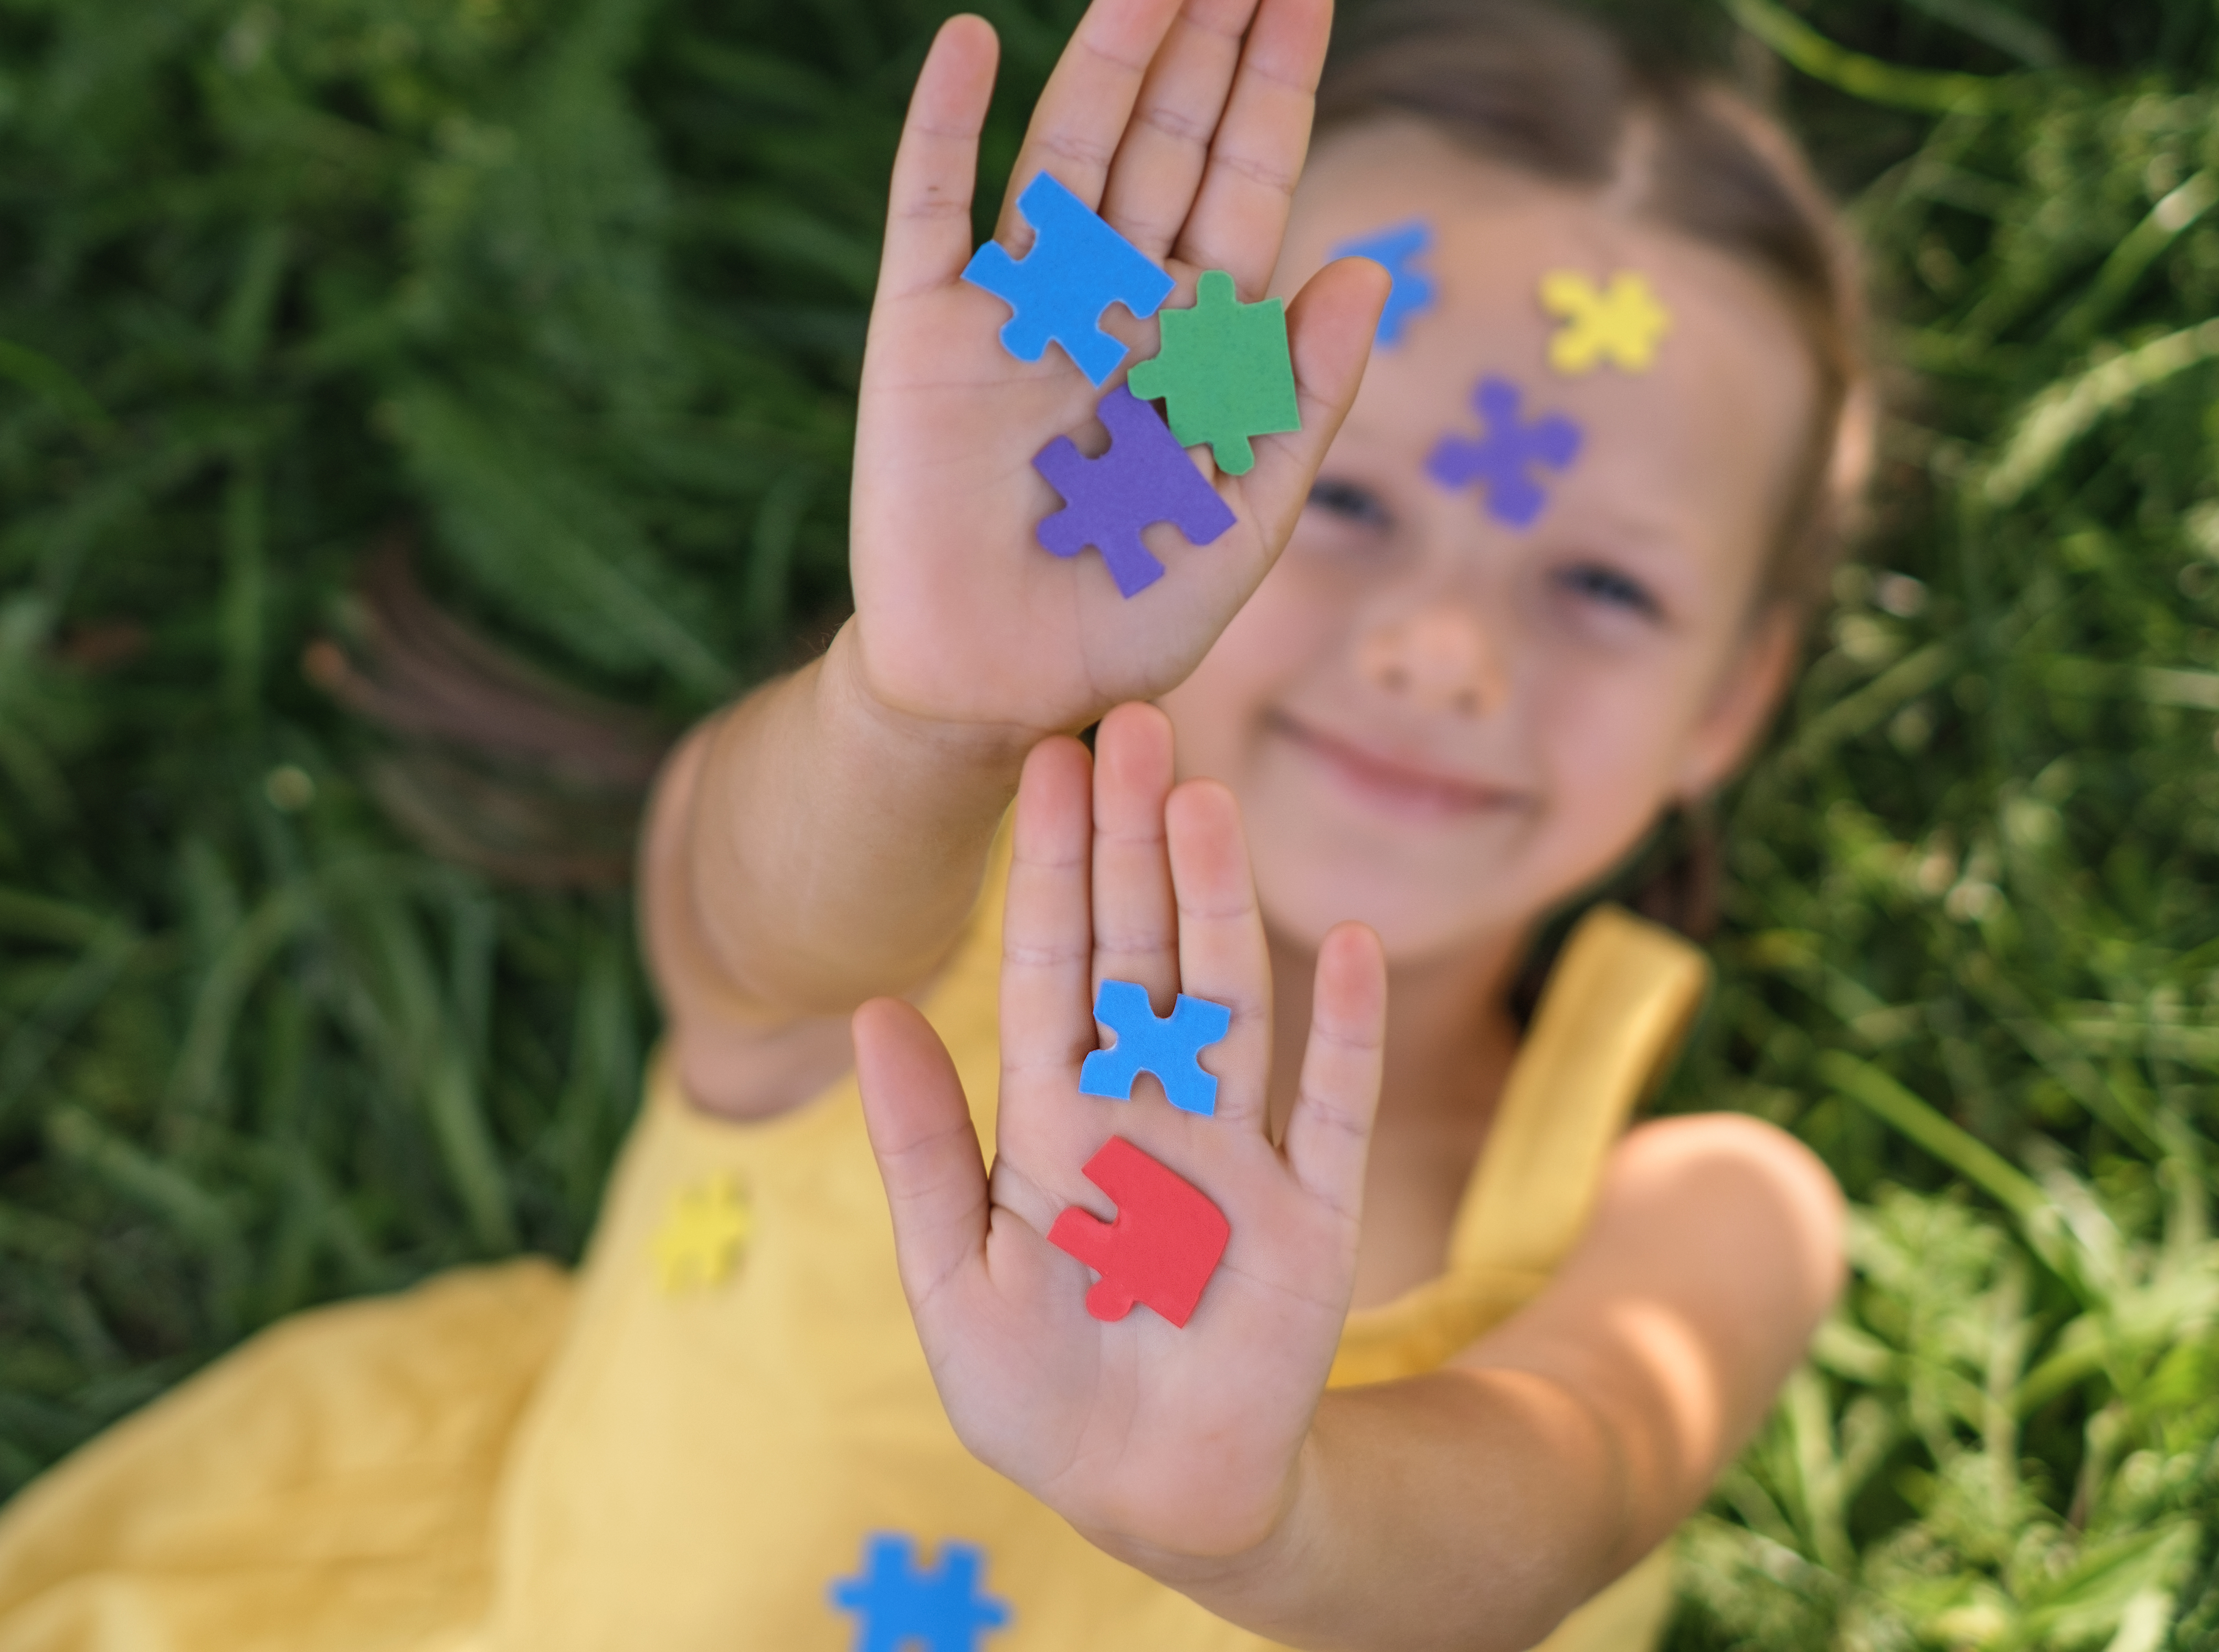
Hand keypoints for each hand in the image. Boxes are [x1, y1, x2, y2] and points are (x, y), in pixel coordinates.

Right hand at [841, 0, 1384, 744]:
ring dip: (1109, 51)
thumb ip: (1299, 398)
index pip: (1246, 183)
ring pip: (1068, 148)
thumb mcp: (1246, 516)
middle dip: (1206, 31)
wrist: (1001, 694)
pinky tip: (972, 38)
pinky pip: (930, 209)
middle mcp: (1110, 298)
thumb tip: (1358, 268)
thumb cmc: (1132, 617)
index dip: (1273, 85)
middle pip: (1168, 136)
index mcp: (1195, 336)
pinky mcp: (921, 333)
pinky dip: (945, 124)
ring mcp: (1013, 307)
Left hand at [850, 703, 1388, 1561]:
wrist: (1143, 1496)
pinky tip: (1349, 945)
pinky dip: (1347, 1033)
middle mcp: (1148, 1110)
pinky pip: (1334, 1110)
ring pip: (1230, 1001)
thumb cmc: (1033, 1390)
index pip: (1053, 964)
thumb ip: (921, 1143)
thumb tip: (869, 1009)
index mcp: (1055, 1118)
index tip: (1048, 756)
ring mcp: (1236, 1154)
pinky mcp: (1313, 1218)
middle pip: (1142, 952)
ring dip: (1219, 903)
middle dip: (1132, 842)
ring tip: (1201, 800)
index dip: (1053, 863)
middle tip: (1128, 722)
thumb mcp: (950, 1273)